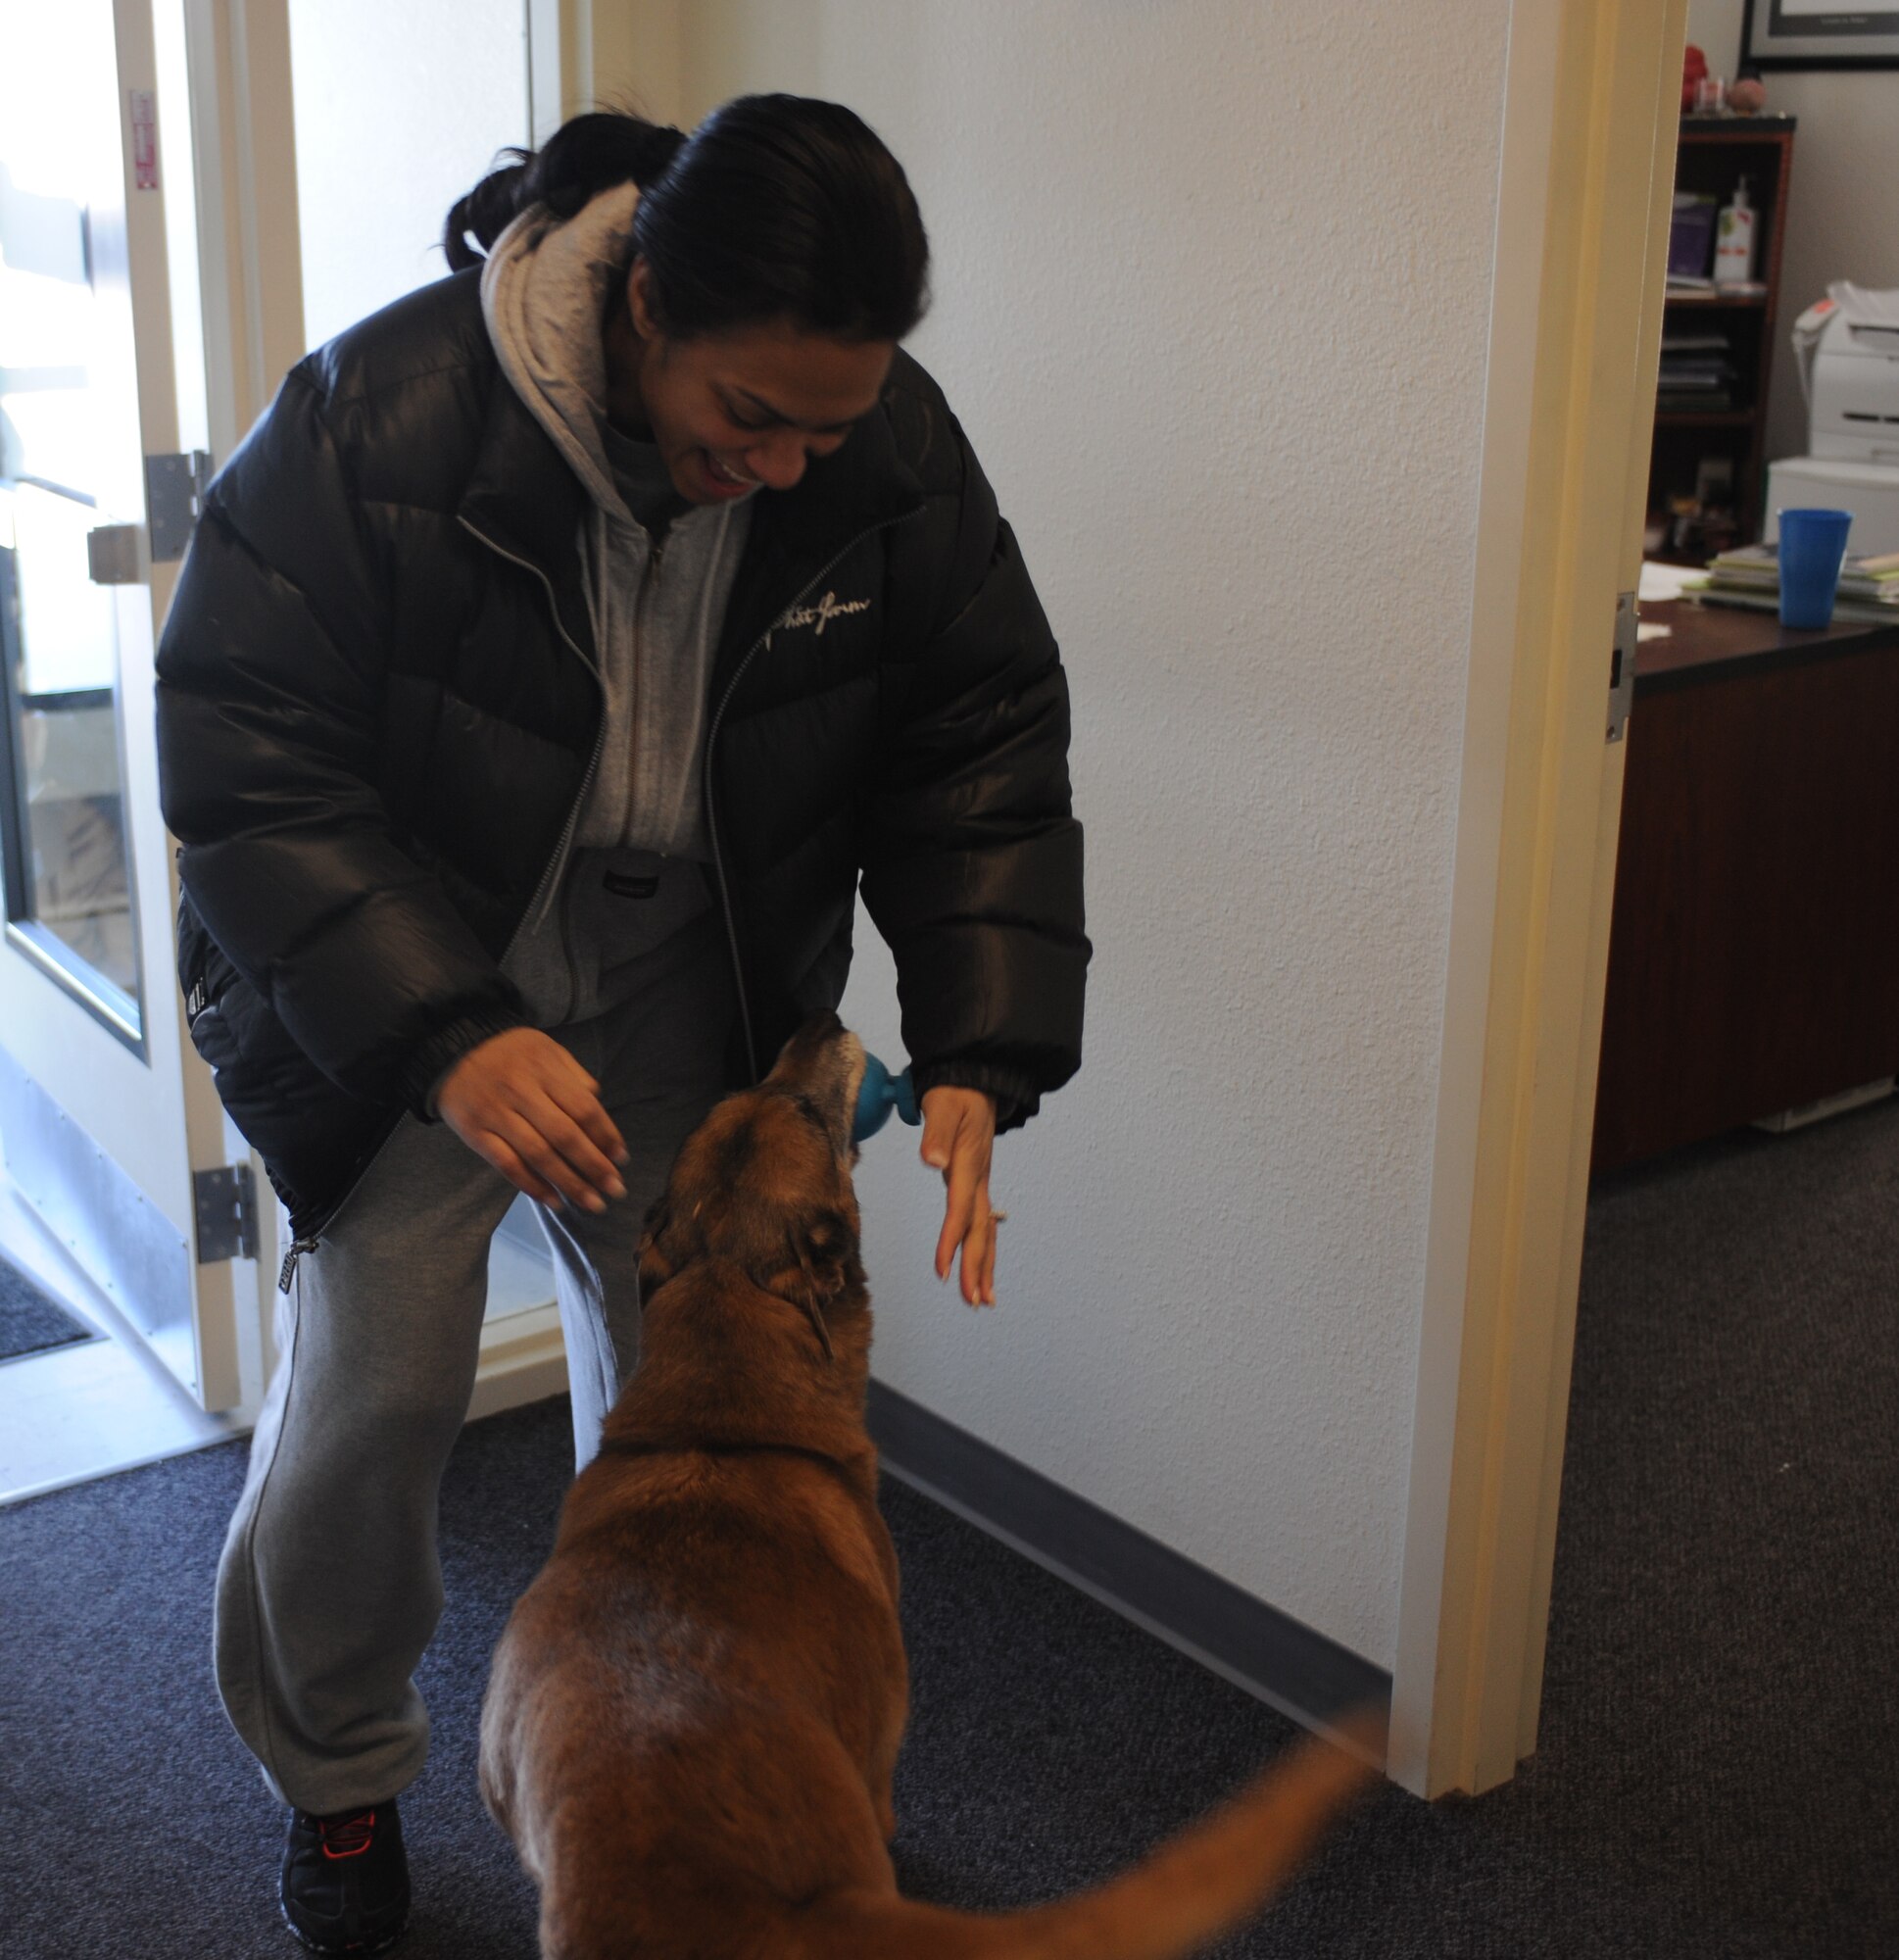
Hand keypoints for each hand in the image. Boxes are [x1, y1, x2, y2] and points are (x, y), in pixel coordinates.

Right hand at [435, 1028, 628, 1213]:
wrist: (450, 1047)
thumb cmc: (508, 1051)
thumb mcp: (545, 1048)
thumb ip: (573, 1074)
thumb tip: (598, 1102)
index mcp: (544, 1069)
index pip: (583, 1108)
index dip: (606, 1136)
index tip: (621, 1159)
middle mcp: (521, 1092)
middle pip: (565, 1135)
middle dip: (594, 1166)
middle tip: (615, 1190)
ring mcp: (496, 1114)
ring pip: (538, 1155)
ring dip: (569, 1183)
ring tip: (592, 1203)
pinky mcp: (475, 1133)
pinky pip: (507, 1164)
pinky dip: (532, 1186)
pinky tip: (554, 1201)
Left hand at [919, 1087, 999, 1306]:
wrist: (977, 1078)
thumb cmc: (955, 1092)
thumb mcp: (943, 1106)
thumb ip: (937, 1133)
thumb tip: (932, 1163)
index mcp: (969, 1165)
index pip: (960, 1210)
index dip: (951, 1241)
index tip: (943, 1272)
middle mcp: (979, 1179)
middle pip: (979, 1231)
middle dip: (975, 1268)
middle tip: (973, 1302)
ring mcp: (981, 1182)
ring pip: (985, 1232)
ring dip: (984, 1266)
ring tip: (983, 1300)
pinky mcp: (977, 1183)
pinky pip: (982, 1223)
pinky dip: (983, 1249)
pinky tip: (980, 1269)